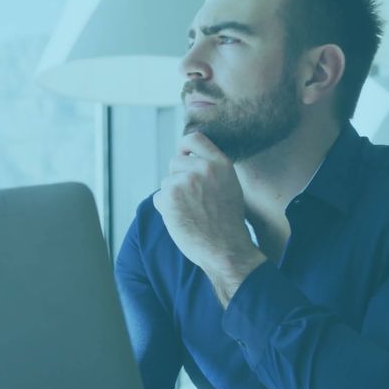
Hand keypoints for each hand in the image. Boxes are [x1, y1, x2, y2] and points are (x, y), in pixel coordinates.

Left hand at [153, 133, 266, 306]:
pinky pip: (159, 198)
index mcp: (220, 164)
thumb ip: (212, 170)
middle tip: (191, 200)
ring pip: (166, 182)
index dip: (183, 146)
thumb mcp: (230, 187)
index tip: (182, 154)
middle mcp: (202, 169)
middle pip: (174, 162)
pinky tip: (182, 220)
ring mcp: (184, 182)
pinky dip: (165, 210)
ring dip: (172, 196)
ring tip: (190, 212)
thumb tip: (190, 160)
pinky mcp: (169, 197)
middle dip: (178, 178)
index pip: (194, 138)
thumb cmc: (228, 223)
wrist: (226, 249)